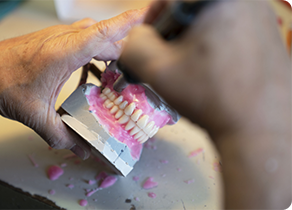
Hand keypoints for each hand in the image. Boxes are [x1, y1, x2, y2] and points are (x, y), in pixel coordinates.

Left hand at [0, 8, 146, 158]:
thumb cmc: (2, 85)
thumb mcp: (35, 115)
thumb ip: (61, 135)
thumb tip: (82, 149)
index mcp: (64, 52)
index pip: (104, 33)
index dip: (130, 23)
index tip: (151, 14)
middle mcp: (64, 39)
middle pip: (105, 37)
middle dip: (125, 50)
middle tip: (137, 70)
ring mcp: (58, 36)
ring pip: (94, 36)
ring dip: (109, 50)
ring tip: (117, 71)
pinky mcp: (53, 39)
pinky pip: (82, 39)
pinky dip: (94, 52)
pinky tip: (91, 71)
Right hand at [120, 0, 291, 139]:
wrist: (260, 127)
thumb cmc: (209, 96)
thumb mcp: (157, 70)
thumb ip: (134, 45)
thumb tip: (136, 36)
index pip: (167, 0)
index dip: (152, 22)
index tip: (150, 47)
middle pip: (190, 8)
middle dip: (175, 32)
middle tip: (173, 60)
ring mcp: (260, 12)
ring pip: (210, 17)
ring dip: (195, 38)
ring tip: (196, 67)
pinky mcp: (269, 28)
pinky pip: (231, 26)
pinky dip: (216, 42)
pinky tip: (218, 68)